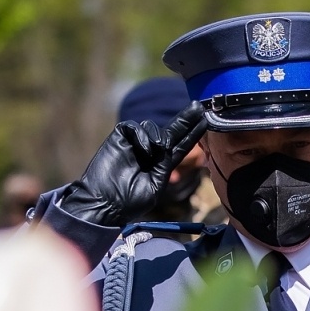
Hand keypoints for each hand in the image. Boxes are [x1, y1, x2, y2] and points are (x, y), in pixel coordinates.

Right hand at [57, 103, 208, 226]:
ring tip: (159, 149)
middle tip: (199, 107)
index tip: (206, 121)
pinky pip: (134, 127)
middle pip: (172, 130)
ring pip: (152, 127)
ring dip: (159, 135)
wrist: (104, 202)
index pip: (181, 145)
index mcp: (162, 164)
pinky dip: (142, 134)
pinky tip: (145, 148)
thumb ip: (166, 166)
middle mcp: (150, 151)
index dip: (193, 134)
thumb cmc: (129, 201)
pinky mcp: (119, 138)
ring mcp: (135, 144)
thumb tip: (168, 145)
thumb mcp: (156, 187)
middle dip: (186, 119)